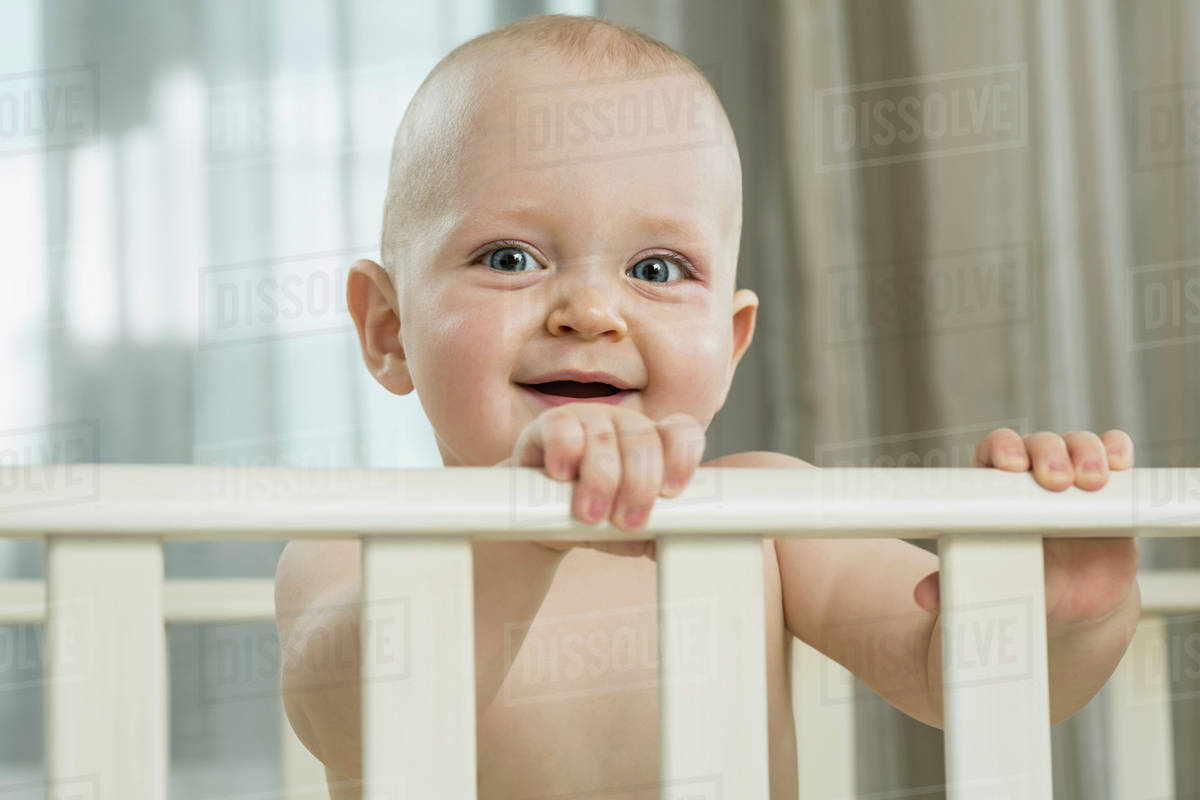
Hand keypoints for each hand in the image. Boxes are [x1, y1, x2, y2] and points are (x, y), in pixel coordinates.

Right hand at [506, 404, 705, 558]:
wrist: (542, 522)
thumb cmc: (597, 521)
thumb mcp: (633, 533)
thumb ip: (663, 535)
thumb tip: (689, 550)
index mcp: (654, 444)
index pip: (681, 432)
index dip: (682, 458)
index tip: (671, 493)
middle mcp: (625, 425)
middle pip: (644, 439)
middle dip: (638, 486)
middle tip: (626, 523)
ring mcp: (589, 419)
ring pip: (604, 438)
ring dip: (600, 481)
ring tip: (590, 516)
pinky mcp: (551, 424)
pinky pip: (563, 428)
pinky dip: (565, 453)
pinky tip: (562, 477)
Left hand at [914, 428, 1139, 625]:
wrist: (1070, 602)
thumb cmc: (1020, 580)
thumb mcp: (990, 584)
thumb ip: (954, 586)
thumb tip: (924, 596)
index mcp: (997, 486)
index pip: (996, 450)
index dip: (1003, 449)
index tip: (1012, 466)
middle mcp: (1035, 473)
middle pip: (1039, 444)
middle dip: (1047, 454)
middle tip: (1055, 482)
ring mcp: (1074, 476)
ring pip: (1078, 444)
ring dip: (1085, 453)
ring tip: (1090, 481)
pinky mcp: (1110, 489)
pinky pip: (1113, 453)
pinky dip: (1117, 449)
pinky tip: (1119, 462)